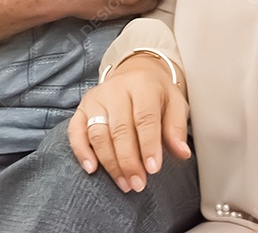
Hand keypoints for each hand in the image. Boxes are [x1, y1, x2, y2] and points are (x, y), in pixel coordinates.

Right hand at [68, 54, 190, 192]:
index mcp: (142, 85)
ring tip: (124, 183)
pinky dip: (82, 151)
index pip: (144, 117)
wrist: (135, 73)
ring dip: (110, 163)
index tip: (153, 169)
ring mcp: (96, 98)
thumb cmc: (157, 94)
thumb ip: (176, 128)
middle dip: (129, 161)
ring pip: (98, 133)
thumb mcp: (175, 104)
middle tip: (138, 184)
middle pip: (120, 129)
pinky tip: (92, 169)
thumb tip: (182, 153)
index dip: (148, 145)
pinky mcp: (82, 108)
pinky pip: (76, 131)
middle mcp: (116, 90)